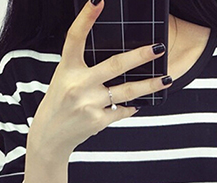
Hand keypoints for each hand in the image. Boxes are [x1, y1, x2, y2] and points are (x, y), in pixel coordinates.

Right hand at [28, 0, 171, 160]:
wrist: (50, 136)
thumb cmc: (60, 103)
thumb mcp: (64, 78)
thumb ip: (84, 67)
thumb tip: (117, 60)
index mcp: (67, 68)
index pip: (75, 38)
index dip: (86, 18)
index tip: (98, 0)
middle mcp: (78, 84)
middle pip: (115, 65)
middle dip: (140, 56)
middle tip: (159, 47)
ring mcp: (89, 104)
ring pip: (127, 91)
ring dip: (150, 85)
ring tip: (166, 79)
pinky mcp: (98, 121)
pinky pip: (122, 110)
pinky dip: (131, 107)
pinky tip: (137, 104)